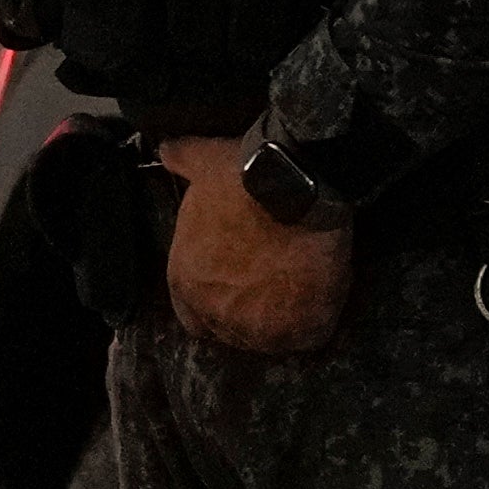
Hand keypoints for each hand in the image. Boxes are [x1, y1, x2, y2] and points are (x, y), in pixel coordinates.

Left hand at [158, 135, 351, 355]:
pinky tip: (322, 295)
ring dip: (282, 320)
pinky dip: (316, 320)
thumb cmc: (245, 176)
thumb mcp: (203, 161)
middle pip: (232, 329)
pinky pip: (308, 336)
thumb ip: (180, 160)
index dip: (216, 300)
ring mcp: (259, 328)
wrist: (297, 183)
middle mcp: (216, 313)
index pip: (193, 314)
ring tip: (300, 289)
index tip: (238, 283)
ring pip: (270, 338)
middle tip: (274, 283)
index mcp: (185, 281)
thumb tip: (165, 150)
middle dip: (250, 311)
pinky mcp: (300, 330)